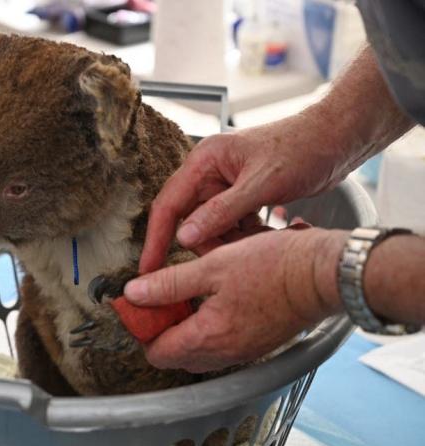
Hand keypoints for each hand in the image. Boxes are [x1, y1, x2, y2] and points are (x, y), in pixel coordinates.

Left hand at [125, 228, 346, 371]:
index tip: (141, 304)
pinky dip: (207, 330)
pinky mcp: (256, 345)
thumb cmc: (272, 266)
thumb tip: (134, 293)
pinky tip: (213, 300)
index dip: (143, 328)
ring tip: (188, 295)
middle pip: (175, 356)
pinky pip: (219, 347)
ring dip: (184, 330)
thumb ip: (168, 284)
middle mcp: (224, 354)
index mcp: (208, 337)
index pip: (157, 352)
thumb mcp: (211, 266)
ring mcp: (242, 353)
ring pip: (197, 353)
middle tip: (162, 297)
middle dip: (162, 330)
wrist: (323, 274)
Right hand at [139, 115, 350, 273]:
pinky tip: (265, 232)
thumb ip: (222, 212)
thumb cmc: (302, 148)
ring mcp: (224, 186)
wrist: (336, 139)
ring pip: (211, 227)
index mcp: (204, 161)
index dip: (156, 238)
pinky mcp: (241, 197)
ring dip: (229, 241)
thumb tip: (185, 238)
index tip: (147, 268)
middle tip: (225, 260)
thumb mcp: (261, 183)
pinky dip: (243, 236)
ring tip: (258, 239)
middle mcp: (208, 173)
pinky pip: (230, 226)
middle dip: (205, 243)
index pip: (168, 204)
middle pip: (189, 220)